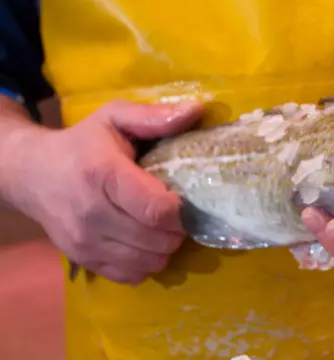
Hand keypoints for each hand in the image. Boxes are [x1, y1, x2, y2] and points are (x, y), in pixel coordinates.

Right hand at [10, 99, 202, 283]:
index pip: (156, 210)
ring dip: (165, 247)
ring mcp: (85, 242)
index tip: (186, 199)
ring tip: (162, 227)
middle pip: (158, 239)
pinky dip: (147, 263)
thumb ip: (155, 116)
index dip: (182, 210)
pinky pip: (132, 275)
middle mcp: (91, 213)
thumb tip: (198, 109)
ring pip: (149, 262)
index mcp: (103, 174)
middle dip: (178, 229)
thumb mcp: (115, 118)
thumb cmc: (83, 144)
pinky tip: (145, 242)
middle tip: (177, 214)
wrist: (31, 174)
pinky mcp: (83, 260)